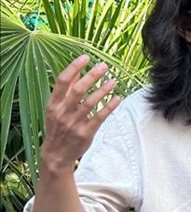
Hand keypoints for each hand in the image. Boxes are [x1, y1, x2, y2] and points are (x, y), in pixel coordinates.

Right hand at [41, 55, 121, 173]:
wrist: (56, 154)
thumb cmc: (57, 127)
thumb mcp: (55, 108)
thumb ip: (66, 90)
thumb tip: (77, 70)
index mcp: (53, 104)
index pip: (62, 82)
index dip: (74, 68)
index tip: (86, 57)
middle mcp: (62, 112)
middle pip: (78, 90)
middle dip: (92, 76)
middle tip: (104, 66)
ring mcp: (74, 123)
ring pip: (90, 103)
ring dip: (103, 90)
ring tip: (114, 81)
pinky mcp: (86, 132)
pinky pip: (100, 117)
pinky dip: (109, 106)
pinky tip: (117, 98)